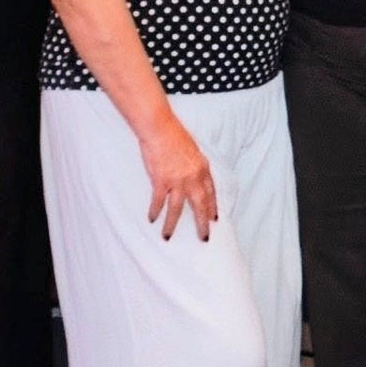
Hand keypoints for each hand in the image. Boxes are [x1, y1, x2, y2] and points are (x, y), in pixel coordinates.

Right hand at [140, 109, 219, 240]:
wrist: (160, 129)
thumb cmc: (174, 135)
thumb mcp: (193, 150)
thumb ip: (195, 166)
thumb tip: (194, 176)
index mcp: (202, 169)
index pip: (211, 193)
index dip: (212, 206)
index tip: (213, 218)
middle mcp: (193, 178)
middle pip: (200, 205)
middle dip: (202, 224)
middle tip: (204, 238)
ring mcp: (177, 181)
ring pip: (177, 209)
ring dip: (172, 225)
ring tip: (167, 237)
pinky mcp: (161, 181)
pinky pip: (158, 202)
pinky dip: (155, 211)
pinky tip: (152, 219)